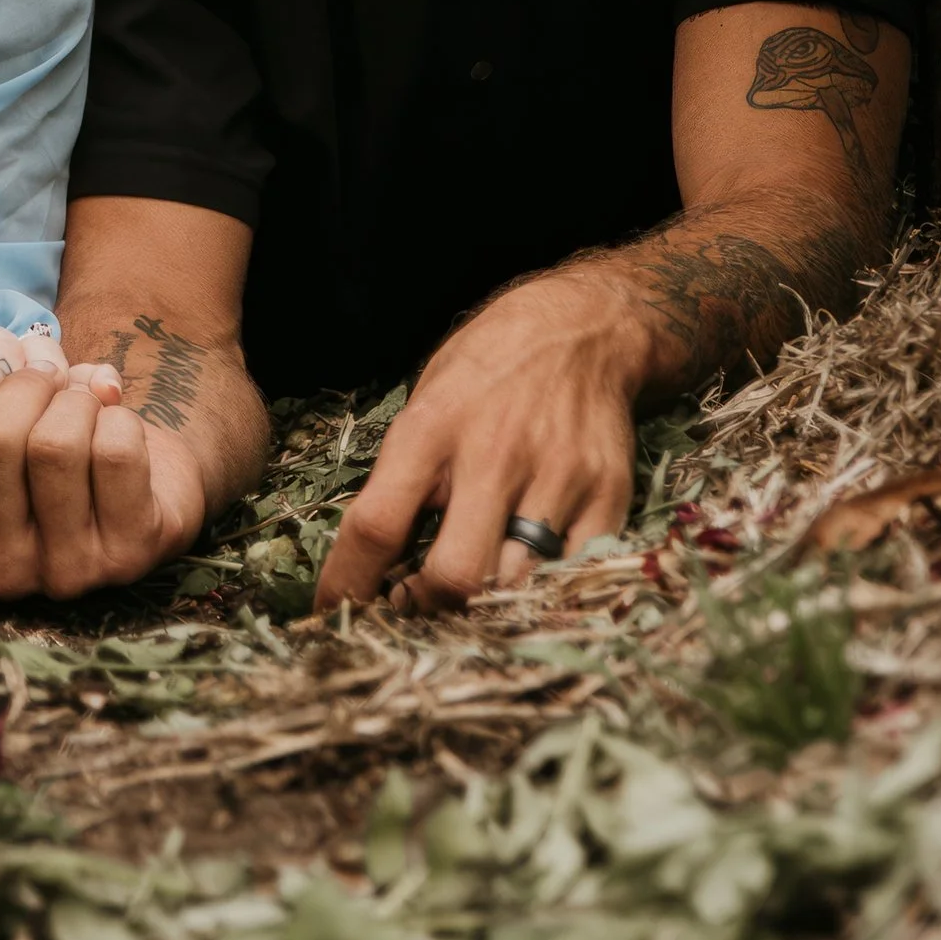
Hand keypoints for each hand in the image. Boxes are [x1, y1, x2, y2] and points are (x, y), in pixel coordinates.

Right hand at [0, 356, 208, 599]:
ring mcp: (67, 572)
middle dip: (25, 384)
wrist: (134, 469)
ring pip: (55, 445)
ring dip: (72, 398)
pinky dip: (116, 413)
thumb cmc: (35, 443)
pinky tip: (114, 425)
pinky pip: (114, 452)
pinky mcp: (130, 553)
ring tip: (79, 402)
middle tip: (45, 380)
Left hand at [313, 267, 642, 612]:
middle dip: (428, 608)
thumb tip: (376, 563)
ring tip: (472, 592)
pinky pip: (572, 574)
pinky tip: (528, 572)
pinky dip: (544, 588)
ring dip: (486, 604)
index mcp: (433, 425)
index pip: (376, 524)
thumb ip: (406, 473)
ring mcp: (556, 476)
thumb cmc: (489, 366)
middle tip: (417, 608)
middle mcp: (495, 453)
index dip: (347, 584)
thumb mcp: (428, 398)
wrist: (582, 327)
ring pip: (513, 585)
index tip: (333, 613)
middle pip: (454, 574)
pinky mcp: (607, 494)